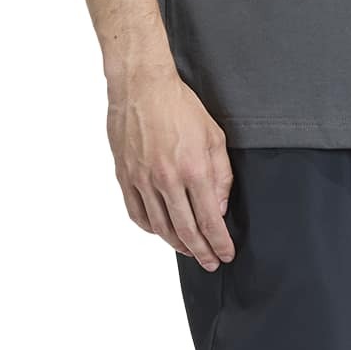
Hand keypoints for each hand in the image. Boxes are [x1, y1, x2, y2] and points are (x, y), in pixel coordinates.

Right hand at [107, 68, 234, 270]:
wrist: (141, 87)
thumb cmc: (180, 106)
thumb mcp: (214, 137)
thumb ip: (221, 176)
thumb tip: (218, 208)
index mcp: (193, 169)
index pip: (210, 220)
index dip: (219, 243)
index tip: (226, 254)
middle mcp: (167, 180)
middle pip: (186, 231)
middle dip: (201, 252)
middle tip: (210, 262)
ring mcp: (142, 180)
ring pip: (160, 227)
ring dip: (177, 245)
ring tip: (189, 250)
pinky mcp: (125, 177)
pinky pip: (137, 213)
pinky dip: (151, 228)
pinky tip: (161, 231)